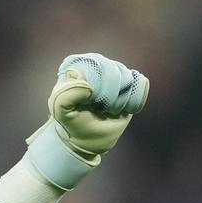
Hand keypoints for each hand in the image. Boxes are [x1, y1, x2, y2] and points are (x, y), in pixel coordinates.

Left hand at [23, 53, 147, 189]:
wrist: (88, 138)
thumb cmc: (73, 122)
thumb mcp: (61, 112)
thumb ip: (66, 95)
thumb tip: (89, 86)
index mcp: (77, 66)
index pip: (92, 66)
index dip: (93, 87)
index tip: (87, 102)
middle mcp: (97, 64)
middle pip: (112, 70)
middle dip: (107, 96)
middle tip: (99, 109)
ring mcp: (114, 72)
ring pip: (126, 77)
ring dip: (119, 100)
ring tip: (108, 109)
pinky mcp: (129, 83)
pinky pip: (139, 84)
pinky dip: (132, 100)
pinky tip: (121, 108)